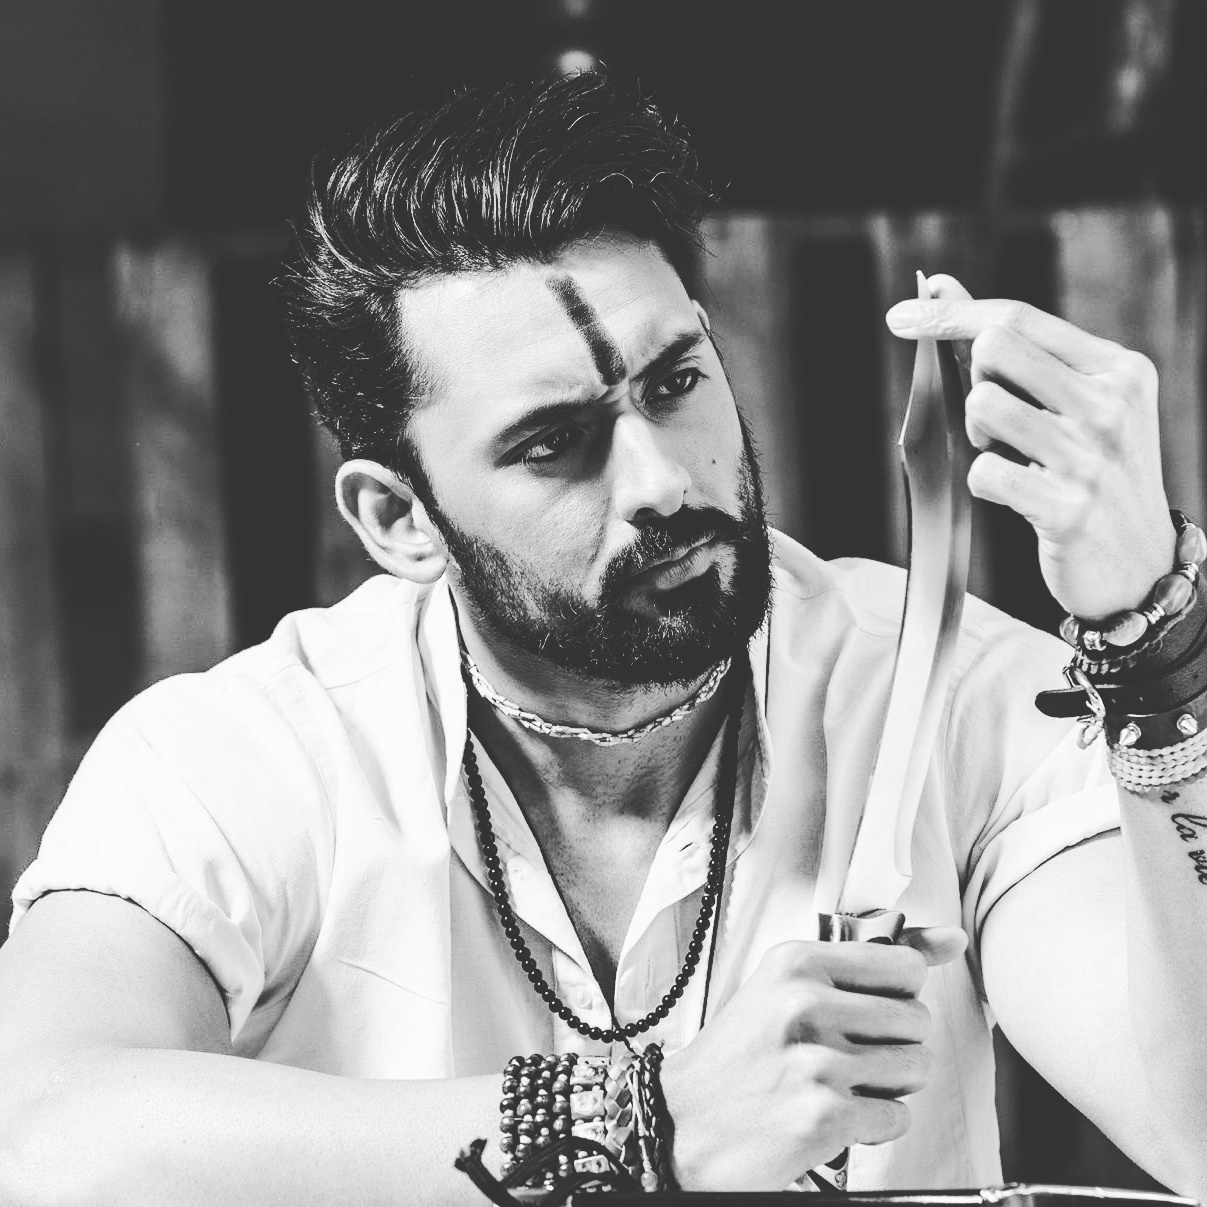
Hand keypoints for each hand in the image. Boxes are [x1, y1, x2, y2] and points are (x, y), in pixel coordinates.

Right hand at [659, 926, 966, 1190]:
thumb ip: (869, 962)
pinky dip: (873, 1127)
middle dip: (894, 1045)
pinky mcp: (824, 1116)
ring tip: (840, 1085)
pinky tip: (833, 1117)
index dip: (897, 995)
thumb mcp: (786, 986)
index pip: (905, 967)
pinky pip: (897, 1118)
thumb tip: (953, 940)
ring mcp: (817, 1061)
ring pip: (916, 1069)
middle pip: (917, 1022)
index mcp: (797, 962)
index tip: (868, 1009)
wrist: (679, 1123)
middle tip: (847, 1055)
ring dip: (887, 1085)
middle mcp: (806, 1003)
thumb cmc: (738, 1055)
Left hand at [886, 277, 1175, 620]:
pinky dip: (984, 484)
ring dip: (977, 433)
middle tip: (995, 418)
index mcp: (1118, 369)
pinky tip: (1017, 494)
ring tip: (1010, 456)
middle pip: (995, 347)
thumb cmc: (1092, 475)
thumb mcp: (1076, 404)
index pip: (1018, 319)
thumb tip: (943, 289)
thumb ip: (1018, 350)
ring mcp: (1092, 458)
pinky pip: (983, 472)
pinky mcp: (1068, 508)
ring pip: (983, 405)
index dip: (951, 314)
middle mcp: (1112, 405)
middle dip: (973, 379)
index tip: (901, 314)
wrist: (1138, 565)